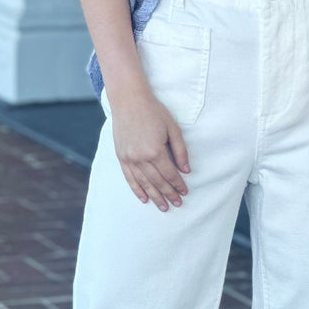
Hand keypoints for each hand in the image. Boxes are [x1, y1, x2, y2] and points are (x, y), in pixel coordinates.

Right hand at [109, 87, 190, 210]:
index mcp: (155, 151)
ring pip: (144, 183)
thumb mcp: (173, 128)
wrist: (128, 101)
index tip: (185, 193)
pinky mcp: (121, 157)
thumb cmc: (153, 112)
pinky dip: (137, 190)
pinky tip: (144, 199)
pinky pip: (130, 178)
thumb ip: (180, 151)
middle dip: (168, 194)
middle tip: (177, 204)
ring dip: (155, 196)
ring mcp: (129, 158)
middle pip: (157, 182)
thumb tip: (186, 171)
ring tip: (163, 207)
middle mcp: (140, 158)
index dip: (178, 185)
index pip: (170, 174)